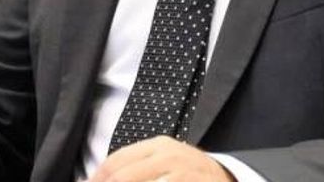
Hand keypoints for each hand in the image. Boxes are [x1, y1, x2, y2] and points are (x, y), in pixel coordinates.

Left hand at [89, 136, 233, 181]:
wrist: (227, 179)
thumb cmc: (190, 175)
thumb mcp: (166, 163)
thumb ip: (138, 168)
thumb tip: (100, 178)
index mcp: (158, 146)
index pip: (116, 161)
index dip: (96, 178)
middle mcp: (169, 155)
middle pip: (123, 175)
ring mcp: (181, 171)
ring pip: (136, 180)